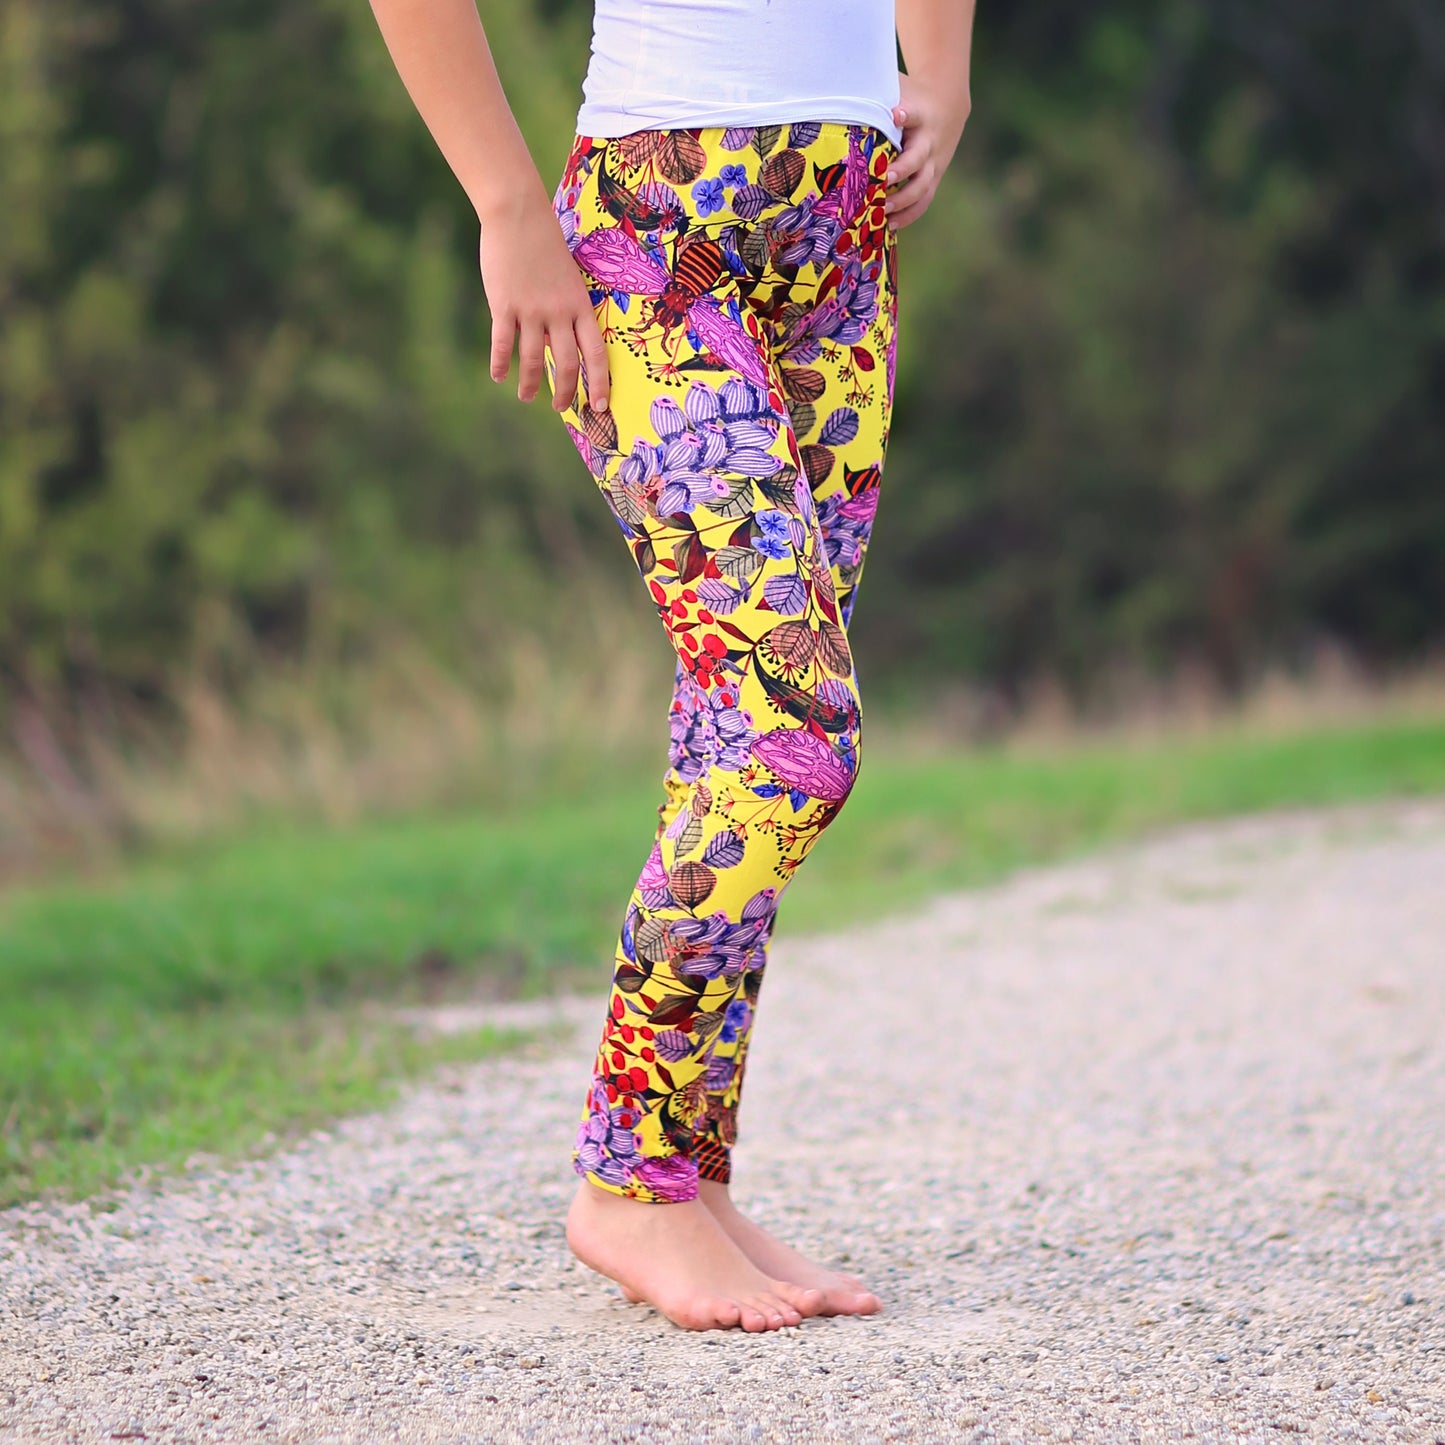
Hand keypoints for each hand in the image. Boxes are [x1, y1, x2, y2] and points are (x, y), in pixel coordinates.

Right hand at [480, 190, 609, 412]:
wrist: (519, 214)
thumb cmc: (544, 246)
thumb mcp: (567, 280)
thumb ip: (564, 312)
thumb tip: (551, 345)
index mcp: (580, 306)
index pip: (595, 354)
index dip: (598, 383)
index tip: (598, 406)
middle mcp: (559, 312)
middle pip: (566, 364)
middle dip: (564, 392)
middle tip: (559, 407)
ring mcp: (531, 310)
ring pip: (532, 360)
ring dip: (530, 384)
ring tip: (526, 397)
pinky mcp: (504, 304)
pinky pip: (503, 343)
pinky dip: (500, 364)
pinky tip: (499, 376)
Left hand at [884, 72, 971, 229]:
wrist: (947, 104)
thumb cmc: (909, 94)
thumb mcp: (895, 85)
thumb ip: (871, 88)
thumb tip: (830, 83)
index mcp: (918, 113)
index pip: (914, 113)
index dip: (906, 114)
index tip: (896, 114)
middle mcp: (928, 140)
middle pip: (919, 157)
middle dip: (903, 169)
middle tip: (885, 179)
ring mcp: (933, 162)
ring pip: (923, 186)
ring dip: (903, 200)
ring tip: (883, 211)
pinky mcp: (933, 177)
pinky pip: (923, 201)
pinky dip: (908, 215)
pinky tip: (888, 226)